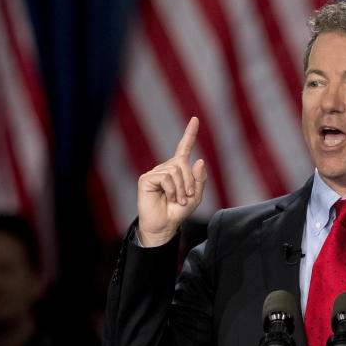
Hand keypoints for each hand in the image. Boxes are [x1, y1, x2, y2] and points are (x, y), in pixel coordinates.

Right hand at [136, 116, 207, 245]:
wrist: (165, 225)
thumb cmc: (178, 211)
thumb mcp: (195, 196)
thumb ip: (199, 179)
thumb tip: (199, 160)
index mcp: (178, 170)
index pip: (184, 148)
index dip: (189, 134)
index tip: (195, 119)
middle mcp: (166, 168)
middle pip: (182, 163)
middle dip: (189, 181)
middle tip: (187, 196)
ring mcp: (155, 173)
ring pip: (175, 170)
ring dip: (181, 188)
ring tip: (178, 200)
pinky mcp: (146, 179)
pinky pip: (165, 177)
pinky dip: (171, 189)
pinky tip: (169, 198)